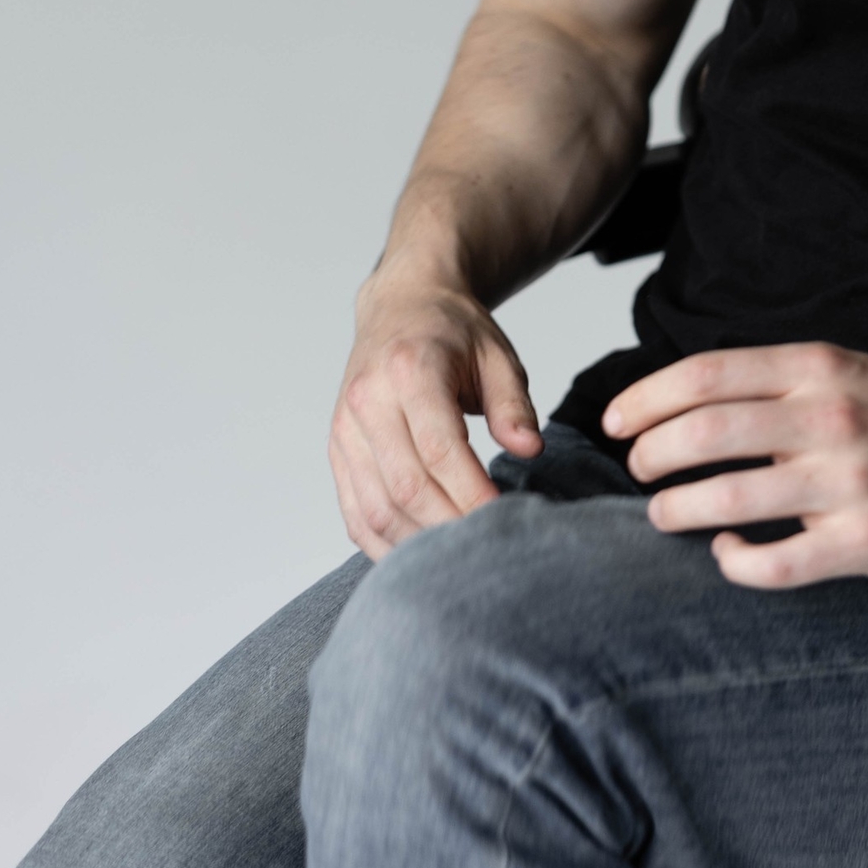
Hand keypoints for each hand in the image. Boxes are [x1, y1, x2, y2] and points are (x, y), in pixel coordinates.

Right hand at [329, 269, 540, 559]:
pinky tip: (418, 558)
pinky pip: (354, 512)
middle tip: (489, 550)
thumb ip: (513, 403)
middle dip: (449, 526)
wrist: (401, 305)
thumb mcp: (497, 354)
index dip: (472, 491)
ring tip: (459, 562)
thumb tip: (529, 450)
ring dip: (417, 544)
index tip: (505, 519)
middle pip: (405, 485)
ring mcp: (345, 429)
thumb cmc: (454, 332)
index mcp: (410, 369)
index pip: (439, 447)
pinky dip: (384, 542)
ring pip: (375, 507)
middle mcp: (367, 400)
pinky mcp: (338, 451)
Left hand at [603, 342, 867, 587]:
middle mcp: (829, 419)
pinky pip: (776, 562)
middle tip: (638, 469)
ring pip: (728, 498)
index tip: (615, 420)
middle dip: (651, 454)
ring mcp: (847, 483)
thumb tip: (679, 404)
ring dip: (677, 509)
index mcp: (818, 367)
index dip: (646, 398)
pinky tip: (727, 553)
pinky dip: (736, 561)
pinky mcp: (864, 540)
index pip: (706, 375)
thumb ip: (772, 384)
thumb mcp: (842, 370)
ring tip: (663, 514)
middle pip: (704, 432)